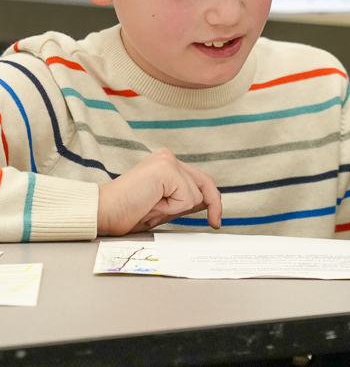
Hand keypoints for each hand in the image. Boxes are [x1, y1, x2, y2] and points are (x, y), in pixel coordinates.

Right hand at [97, 148, 221, 235]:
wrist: (102, 214)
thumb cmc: (128, 212)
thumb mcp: (165, 206)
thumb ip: (185, 200)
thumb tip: (210, 201)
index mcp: (167, 163)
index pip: (201, 180)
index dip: (212, 200)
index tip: (216, 220)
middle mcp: (168, 157)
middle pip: (206, 184)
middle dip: (211, 205)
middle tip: (214, 223)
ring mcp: (167, 160)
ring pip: (195, 195)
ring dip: (175, 210)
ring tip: (152, 207)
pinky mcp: (166, 168)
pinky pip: (186, 197)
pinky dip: (172, 208)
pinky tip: (152, 204)